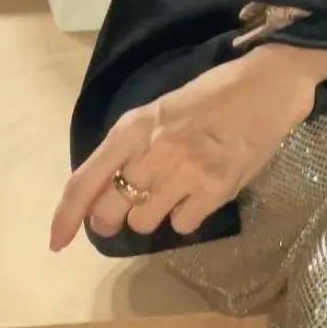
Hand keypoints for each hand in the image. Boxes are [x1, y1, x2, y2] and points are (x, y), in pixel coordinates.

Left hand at [49, 42, 326, 250]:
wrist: (269, 84)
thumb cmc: (215, 93)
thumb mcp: (165, 108)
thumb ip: (137, 144)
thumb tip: (111, 187)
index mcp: (137, 125)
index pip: (85, 179)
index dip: (65, 217)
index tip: (56, 243)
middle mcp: (154, 150)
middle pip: (110, 210)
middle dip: (113, 217)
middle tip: (128, 209)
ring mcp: (185, 172)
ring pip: (143, 222)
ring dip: (152, 215)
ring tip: (173, 193)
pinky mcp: (215, 189)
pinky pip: (181, 226)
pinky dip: (185, 217)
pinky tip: (198, 195)